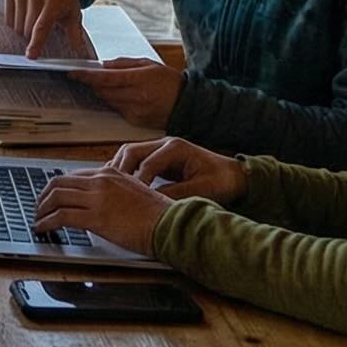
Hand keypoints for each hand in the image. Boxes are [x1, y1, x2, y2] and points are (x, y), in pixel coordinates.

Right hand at [4, 0, 91, 58]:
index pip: (42, 26)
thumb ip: (75, 33)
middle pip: (27, 29)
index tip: (31, 56)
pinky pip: (8, 19)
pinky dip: (16, 23)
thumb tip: (80, 53)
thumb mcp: (73, 12)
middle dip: (33, 37)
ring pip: (17, 26)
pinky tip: (25, 15)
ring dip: (24, 30)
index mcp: (54, 1)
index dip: (36, 42)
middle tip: (43, 29)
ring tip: (35, 20)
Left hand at [32, 169, 172, 254]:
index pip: (74, 175)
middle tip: (39, 208)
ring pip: (56, 197)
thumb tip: (100, 201)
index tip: (52, 197)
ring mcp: (97, 198)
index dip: (58, 187)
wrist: (171, 224)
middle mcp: (100, 181)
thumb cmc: (159, 214)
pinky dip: (47, 222)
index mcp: (110, 172)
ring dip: (42, 209)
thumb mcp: (135, 191)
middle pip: (59, 183)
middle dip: (44, 196)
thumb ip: (115, 191)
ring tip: (38, 219)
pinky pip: (61, 216)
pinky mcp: (95, 217)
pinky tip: (43, 228)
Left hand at [66, 58, 183, 128]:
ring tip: (110, 86)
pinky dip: (115, 103)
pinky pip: (117, 110)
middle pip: (103, 91)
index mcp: (138, 80)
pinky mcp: (136, 122)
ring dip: (103, 94)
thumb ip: (124, 64)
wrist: (188, 105)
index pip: (105, 78)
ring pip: (108, 101)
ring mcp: (135, 111)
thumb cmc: (169, 81)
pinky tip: (124, 97)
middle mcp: (135, 97)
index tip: (72, 73)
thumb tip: (103, 65)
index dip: (86, 76)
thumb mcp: (149, 65)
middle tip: (89, 77)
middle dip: (94, 84)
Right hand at [104, 136, 245, 203]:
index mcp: (176, 148)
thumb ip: (177, 194)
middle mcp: (165, 144)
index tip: (130, 198)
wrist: (236, 176)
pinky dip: (126, 171)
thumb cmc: (223, 181)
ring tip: (110, 187)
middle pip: (131, 151)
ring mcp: (161, 149)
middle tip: (111, 190)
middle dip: (120, 170)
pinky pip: (136, 161)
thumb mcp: (203, 189)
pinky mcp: (159, 158)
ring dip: (119, 169)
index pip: (147, 163)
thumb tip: (152, 202)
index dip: (136, 181)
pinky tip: (120, 185)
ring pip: (130, 154)